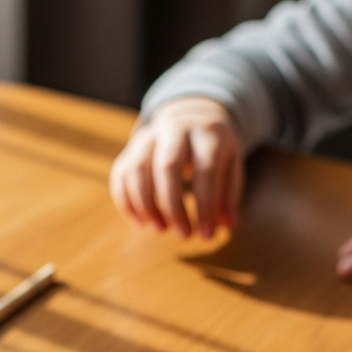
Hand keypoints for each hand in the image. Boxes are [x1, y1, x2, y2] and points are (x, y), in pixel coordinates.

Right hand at [109, 97, 243, 237]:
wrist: (192, 116)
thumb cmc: (214, 149)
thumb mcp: (231, 164)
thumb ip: (229, 194)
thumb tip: (227, 225)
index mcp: (208, 132)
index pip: (206, 170)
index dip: (206, 205)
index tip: (208, 234)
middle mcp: (176, 128)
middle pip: (167, 166)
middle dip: (173, 206)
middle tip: (183, 235)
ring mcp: (149, 136)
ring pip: (138, 169)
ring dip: (146, 205)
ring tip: (160, 229)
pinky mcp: (131, 147)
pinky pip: (121, 174)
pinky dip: (126, 201)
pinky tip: (140, 221)